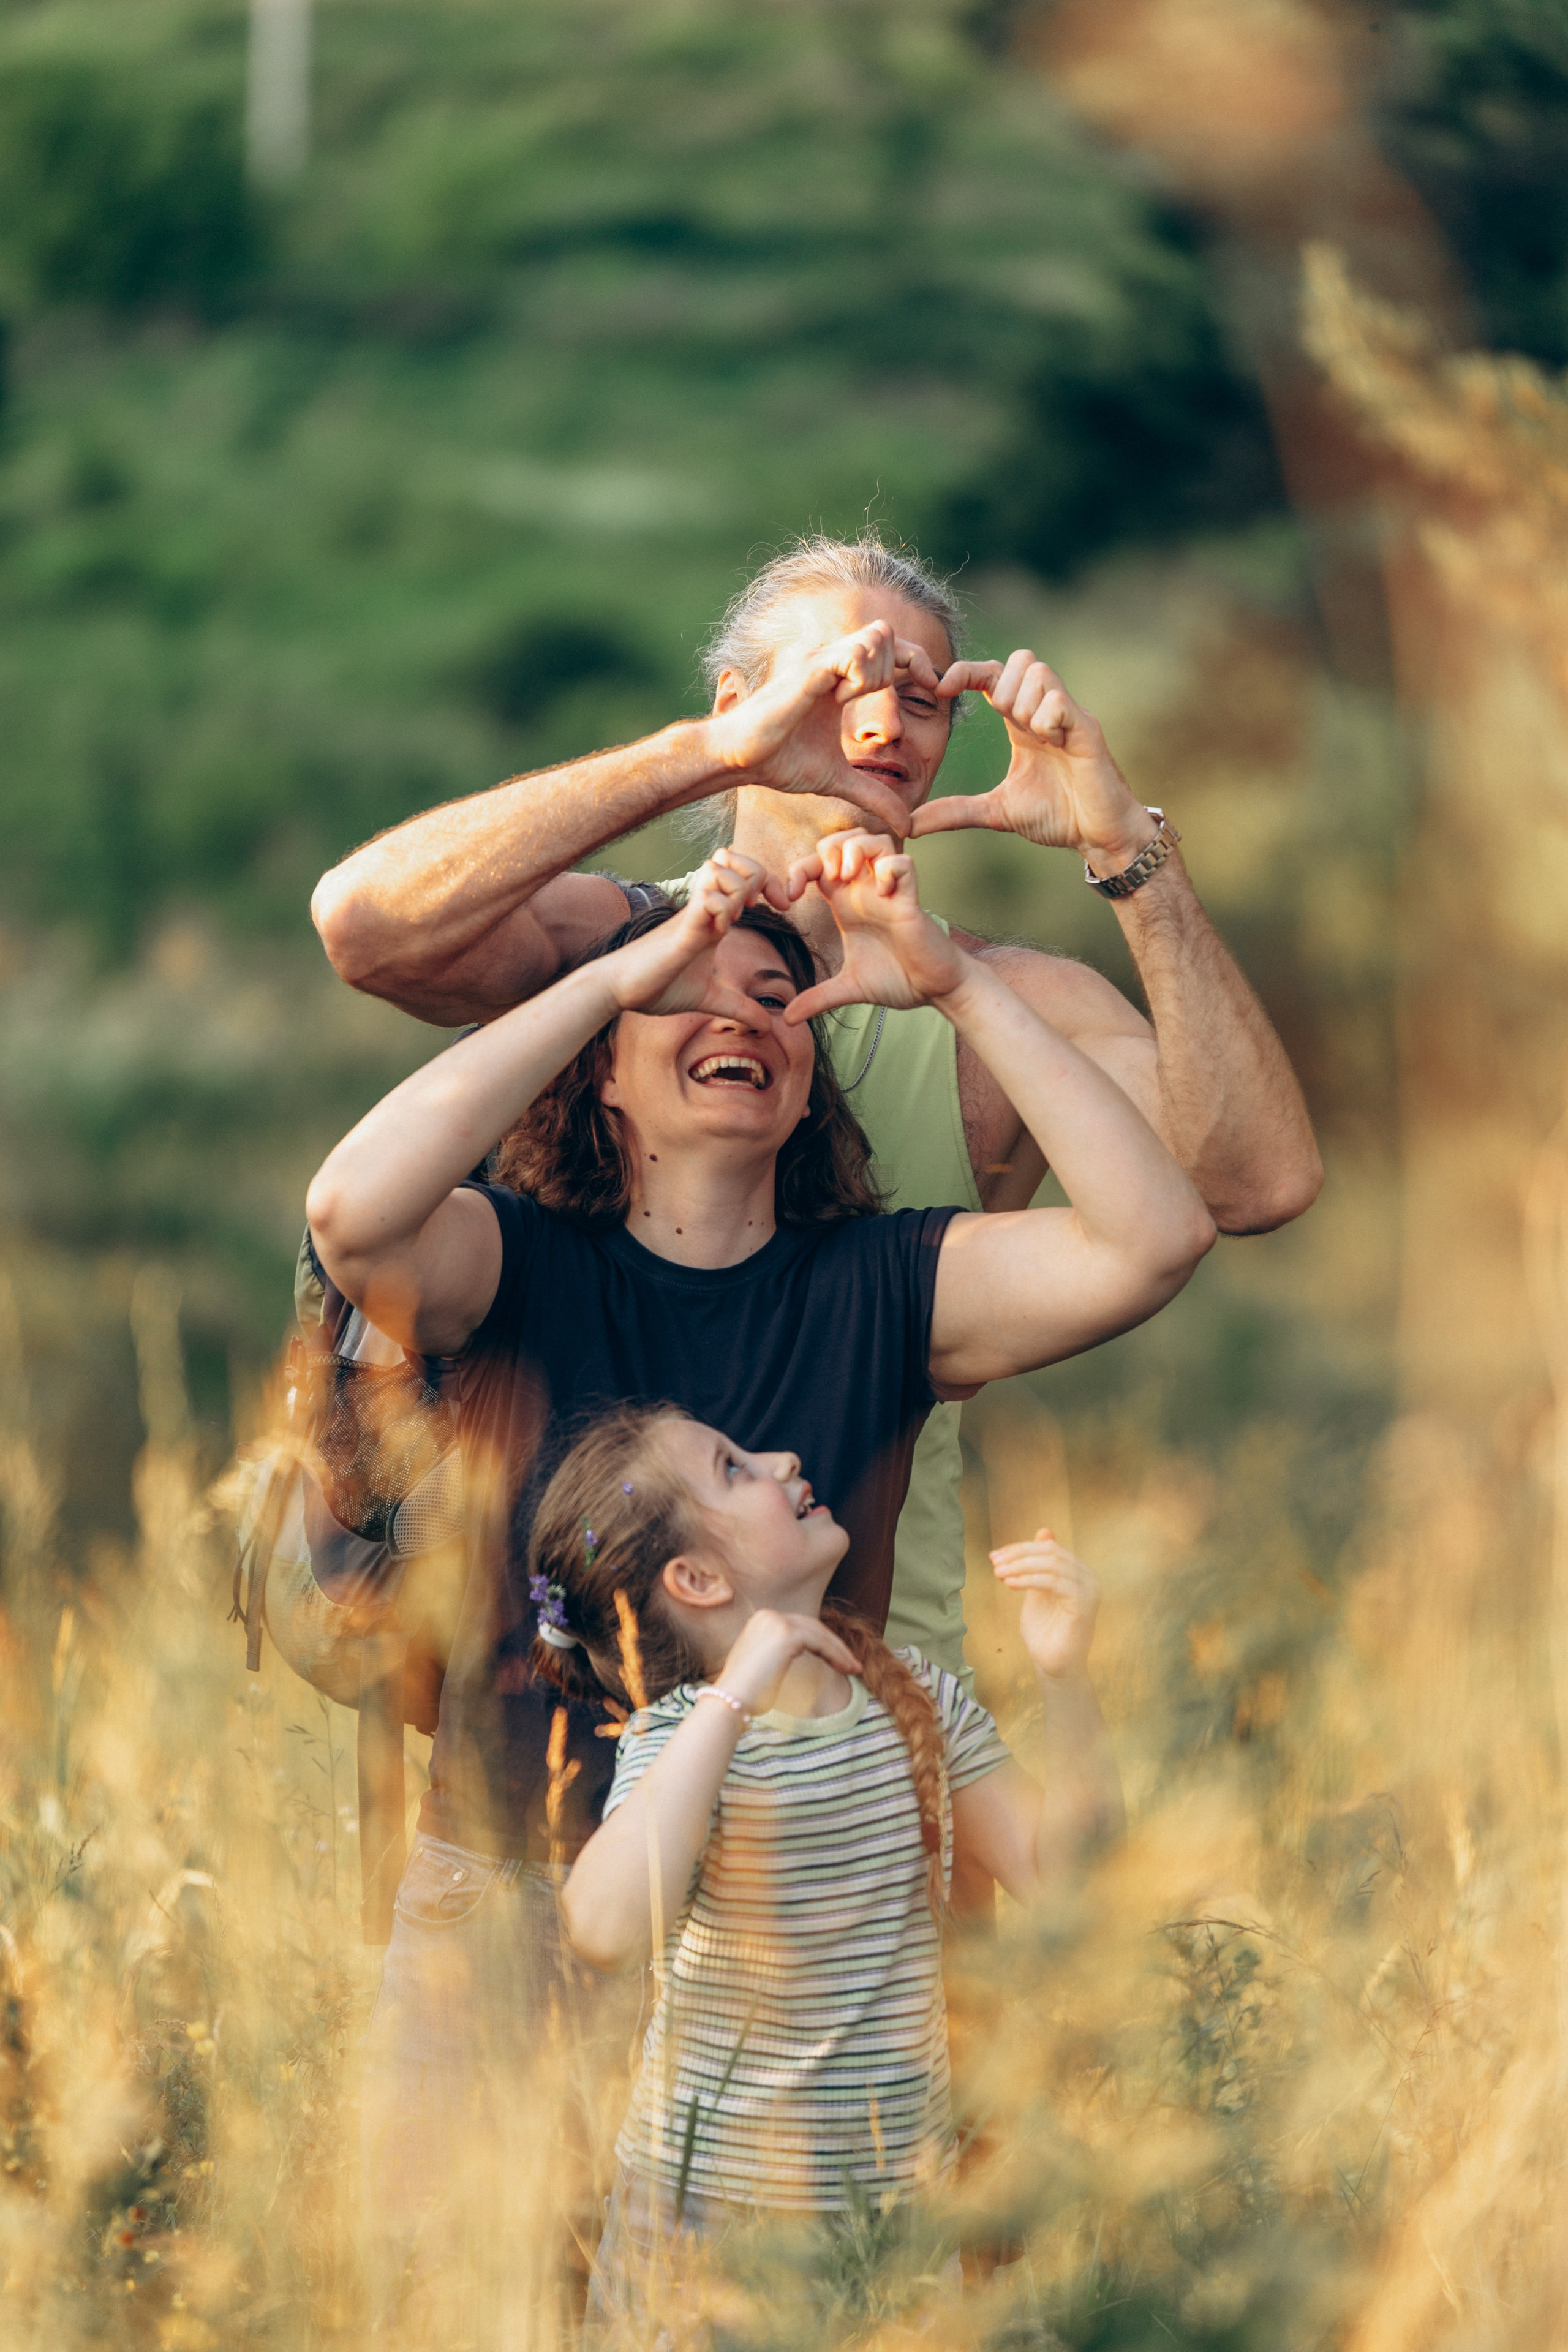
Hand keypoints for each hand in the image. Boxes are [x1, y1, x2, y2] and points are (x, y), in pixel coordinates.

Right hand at [601, 848, 781, 1021]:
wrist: (619, 989)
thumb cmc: (657, 986)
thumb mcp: (707, 999)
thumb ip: (738, 1007)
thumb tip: (768, 1026)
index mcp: (713, 917)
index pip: (745, 874)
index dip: (769, 881)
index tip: (783, 905)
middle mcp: (703, 908)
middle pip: (735, 859)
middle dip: (758, 875)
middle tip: (761, 906)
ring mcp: (691, 915)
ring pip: (720, 870)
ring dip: (737, 891)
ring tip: (736, 920)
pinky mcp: (681, 929)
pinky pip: (707, 900)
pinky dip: (722, 911)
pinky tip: (721, 932)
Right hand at [706, 622, 941, 837]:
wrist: (740, 760)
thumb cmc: (779, 762)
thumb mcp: (838, 780)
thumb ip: (873, 796)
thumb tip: (905, 823)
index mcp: (842, 679)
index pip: (894, 650)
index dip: (920, 664)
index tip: (935, 691)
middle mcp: (833, 662)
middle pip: (889, 635)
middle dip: (905, 663)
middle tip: (888, 699)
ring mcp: (821, 662)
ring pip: (876, 637)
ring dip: (879, 671)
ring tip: (853, 701)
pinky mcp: (810, 669)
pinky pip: (853, 655)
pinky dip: (860, 676)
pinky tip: (841, 699)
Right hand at [715, 1609, 859, 1717]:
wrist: (730, 1701)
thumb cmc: (746, 1695)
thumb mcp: (764, 1667)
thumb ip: (780, 1656)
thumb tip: (797, 1658)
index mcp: (760, 1621)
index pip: (800, 1627)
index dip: (822, 1642)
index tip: (839, 1660)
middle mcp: (767, 1615)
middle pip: (812, 1626)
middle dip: (834, 1645)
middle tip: (853, 1664)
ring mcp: (776, 1621)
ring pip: (819, 1633)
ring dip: (839, 1651)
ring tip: (855, 1668)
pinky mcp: (786, 1633)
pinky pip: (820, 1641)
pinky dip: (836, 1654)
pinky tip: (847, 1668)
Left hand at [780, 831, 967, 1023]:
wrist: (934, 990)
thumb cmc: (898, 980)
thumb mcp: (848, 989)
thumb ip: (817, 998)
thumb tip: (787, 1019)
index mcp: (847, 903)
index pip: (818, 865)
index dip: (798, 870)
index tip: (789, 897)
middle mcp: (866, 890)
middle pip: (844, 839)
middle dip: (827, 849)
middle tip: (823, 879)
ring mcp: (889, 892)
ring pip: (875, 840)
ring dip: (855, 850)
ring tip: (846, 877)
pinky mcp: (911, 901)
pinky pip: (903, 864)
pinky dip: (889, 868)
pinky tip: (880, 892)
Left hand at [915, 653, 1155, 869]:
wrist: (1100, 834)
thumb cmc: (1057, 815)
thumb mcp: (995, 812)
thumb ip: (954, 812)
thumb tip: (909, 824)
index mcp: (1022, 722)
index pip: (991, 675)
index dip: (964, 673)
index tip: (940, 689)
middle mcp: (1045, 711)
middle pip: (1020, 659)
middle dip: (1001, 685)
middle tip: (1005, 722)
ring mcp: (1068, 716)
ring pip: (1039, 672)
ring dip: (1023, 701)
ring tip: (1032, 735)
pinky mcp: (1087, 729)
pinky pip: (1059, 700)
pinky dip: (1047, 717)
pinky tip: (1051, 741)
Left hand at [990, 1528, 1099, 1679]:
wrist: (1053, 1667)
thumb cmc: (1045, 1631)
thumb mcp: (1037, 1591)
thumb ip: (1038, 1565)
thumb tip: (1044, 1531)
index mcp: (1078, 1572)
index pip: (1050, 1548)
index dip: (1020, 1549)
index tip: (995, 1556)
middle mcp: (1088, 1578)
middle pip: (1051, 1552)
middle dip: (1018, 1555)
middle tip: (994, 1563)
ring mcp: (1089, 1591)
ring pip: (1052, 1564)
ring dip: (1020, 1566)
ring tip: (999, 1574)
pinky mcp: (1084, 1605)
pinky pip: (1055, 1582)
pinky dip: (1030, 1580)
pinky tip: (1010, 1584)